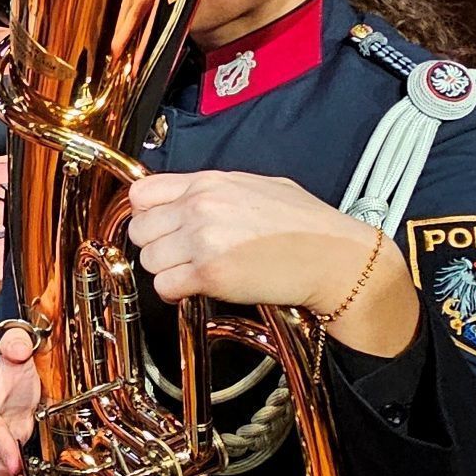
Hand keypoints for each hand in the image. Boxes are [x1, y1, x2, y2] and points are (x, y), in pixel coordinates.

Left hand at [126, 171, 385, 311]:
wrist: (336, 258)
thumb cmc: (306, 225)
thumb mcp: (256, 186)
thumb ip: (214, 190)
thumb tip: (186, 197)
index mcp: (209, 182)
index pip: (141, 193)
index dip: (146, 214)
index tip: (159, 226)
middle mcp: (200, 207)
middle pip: (139, 229)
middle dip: (155, 245)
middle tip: (177, 254)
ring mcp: (203, 241)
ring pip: (148, 260)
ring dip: (165, 270)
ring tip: (191, 272)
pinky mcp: (211, 275)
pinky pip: (164, 287)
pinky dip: (174, 293)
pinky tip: (195, 289)